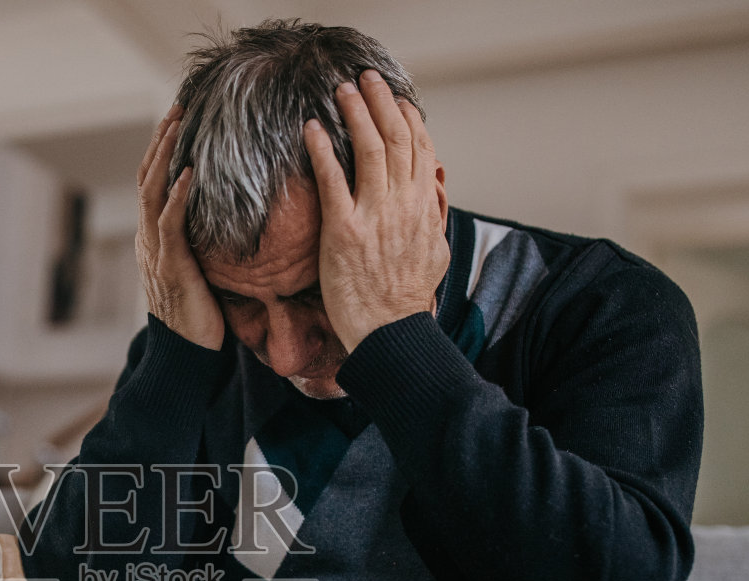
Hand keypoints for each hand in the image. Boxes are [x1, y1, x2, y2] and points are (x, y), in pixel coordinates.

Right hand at [136, 107, 224, 350]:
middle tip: (177, 107)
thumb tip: (230, 218)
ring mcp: (155, 252)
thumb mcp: (201, 270)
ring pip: (152, 193)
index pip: (152, 184)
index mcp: (154, 239)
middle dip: (161, 141)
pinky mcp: (170, 267)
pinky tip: (187, 173)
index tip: (177, 119)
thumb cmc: (200, 316)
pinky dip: (177, 197)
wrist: (185, 355)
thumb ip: (205, 242)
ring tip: (177, 125)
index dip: (161, 150)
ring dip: (164, 156)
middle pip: (147, 178)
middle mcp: (148, 240)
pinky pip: (169, 224)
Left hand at [303, 70, 448, 352]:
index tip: (395, 98)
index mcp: (424, 206)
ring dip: (355, 113)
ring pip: (369, 148)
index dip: (407, 118)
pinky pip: (332, 179)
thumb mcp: (436, 253)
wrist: (390, 334)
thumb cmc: (407, 299)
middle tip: (365, 78)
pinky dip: (322, 150)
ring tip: (341, 91)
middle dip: (380, 101)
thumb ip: (434, 217)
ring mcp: (374, 215)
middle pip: (396, 137)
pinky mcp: (344, 230)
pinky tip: (311, 129)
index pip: (420, 148)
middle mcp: (403, 204)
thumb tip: (435, 190)